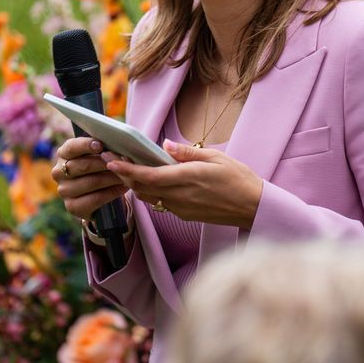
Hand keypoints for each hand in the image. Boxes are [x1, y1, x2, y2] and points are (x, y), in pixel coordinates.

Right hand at [52, 137, 129, 220]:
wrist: (100, 195)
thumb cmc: (100, 168)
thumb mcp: (99, 155)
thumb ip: (102, 148)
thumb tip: (115, 143)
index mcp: (63, 154)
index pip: (71, 147)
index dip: (86, 145)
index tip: (101, 145)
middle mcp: (58, 172)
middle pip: (83, 166)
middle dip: (105, 163)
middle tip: (122, 161)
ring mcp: (64, 191)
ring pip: (91, 182)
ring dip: (112, 178)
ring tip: (126, 174)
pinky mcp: (72, 207)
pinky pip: (95, 198)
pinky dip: (112, 192)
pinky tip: (123, 187)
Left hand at [104, 139, 263, 228]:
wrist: (253, 206)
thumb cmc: (238, 178)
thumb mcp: (215, 157)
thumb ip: (187, 153)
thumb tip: (164, 146)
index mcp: (186, 178)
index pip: (148, 176)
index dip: (126, 170)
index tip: (111, 162)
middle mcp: (180, 196)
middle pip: (143, 188)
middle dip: (124, 176)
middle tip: (110, 161)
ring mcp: (181, 208)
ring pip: (149, 197)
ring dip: (136, 185)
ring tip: (126, 170)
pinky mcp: (185, 215)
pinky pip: (161, 203)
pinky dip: (151, 193)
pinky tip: (150, 182)